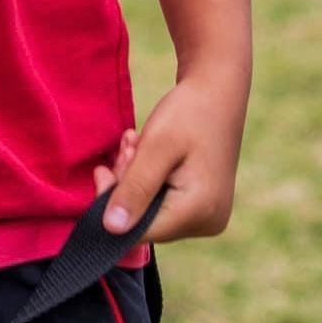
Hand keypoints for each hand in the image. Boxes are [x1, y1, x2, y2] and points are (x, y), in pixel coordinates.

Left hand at [94, 65, 249, 243]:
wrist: (218, 91)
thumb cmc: (189, 113)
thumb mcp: (156, 146)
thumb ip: (134, 188)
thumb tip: (110, 229)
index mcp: (200, 211)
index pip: (139, 231)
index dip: (112, 205)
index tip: (103, 170)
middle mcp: (208, 222)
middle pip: (145, 221)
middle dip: (125, 186)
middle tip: (127, 146)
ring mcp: (208, 216)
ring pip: (150, 210)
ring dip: (134, 178)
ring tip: (136, 143)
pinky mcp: (202, 206)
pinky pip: (163, 202)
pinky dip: (147, 179)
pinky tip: (145, 153)